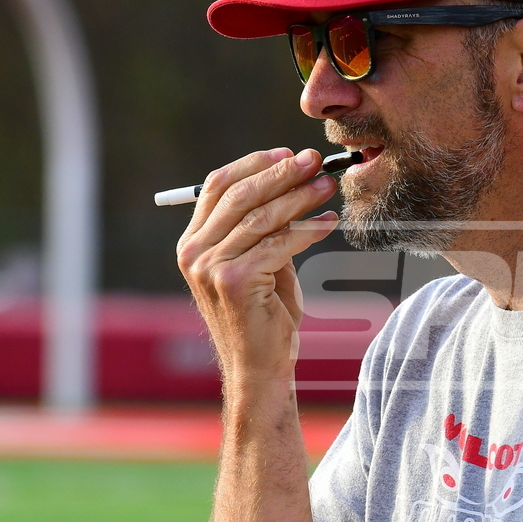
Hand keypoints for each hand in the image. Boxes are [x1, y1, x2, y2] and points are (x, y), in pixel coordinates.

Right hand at [177, 148, 339, 385]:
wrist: (259, 367)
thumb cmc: (263, 316)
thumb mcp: (257, 264)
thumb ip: (261, 230)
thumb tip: (292, 183)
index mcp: (192, 243)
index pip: (217, 186)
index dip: (254, 164)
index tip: (288, 153)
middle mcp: (194, 252)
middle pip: (239, 194)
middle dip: (281, 173)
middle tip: (315, 160)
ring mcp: (210, 267)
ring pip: (261, 216)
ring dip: (299, 196)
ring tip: (328, 185)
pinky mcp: (234, 281)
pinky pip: (279, 244)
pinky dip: (309, 229)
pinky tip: (330, 222)